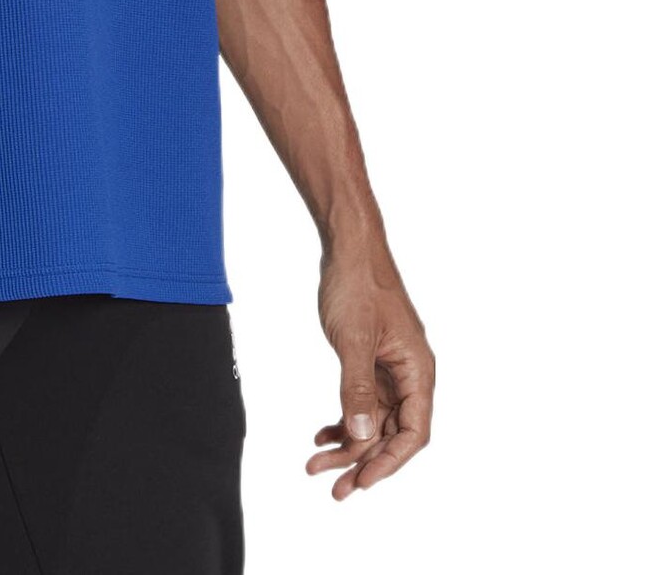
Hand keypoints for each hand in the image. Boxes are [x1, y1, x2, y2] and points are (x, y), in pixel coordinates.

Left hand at [308, 246, 434, 499]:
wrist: (348, 246)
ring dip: (348, 443)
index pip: (413, 433)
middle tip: (332, 488)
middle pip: (391, 433)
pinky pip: (362, 401)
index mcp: (418, 371)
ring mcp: (390, 368)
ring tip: (316, 464)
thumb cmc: (357, 285)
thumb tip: (360, 435)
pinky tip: (321, 434)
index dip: (389, 463)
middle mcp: (410, 374)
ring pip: (373, 420)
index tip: (362, 483)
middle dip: (362, 462)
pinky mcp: (371, 360)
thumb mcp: (353, 339)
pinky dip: (343, 417)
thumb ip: (356, 388)